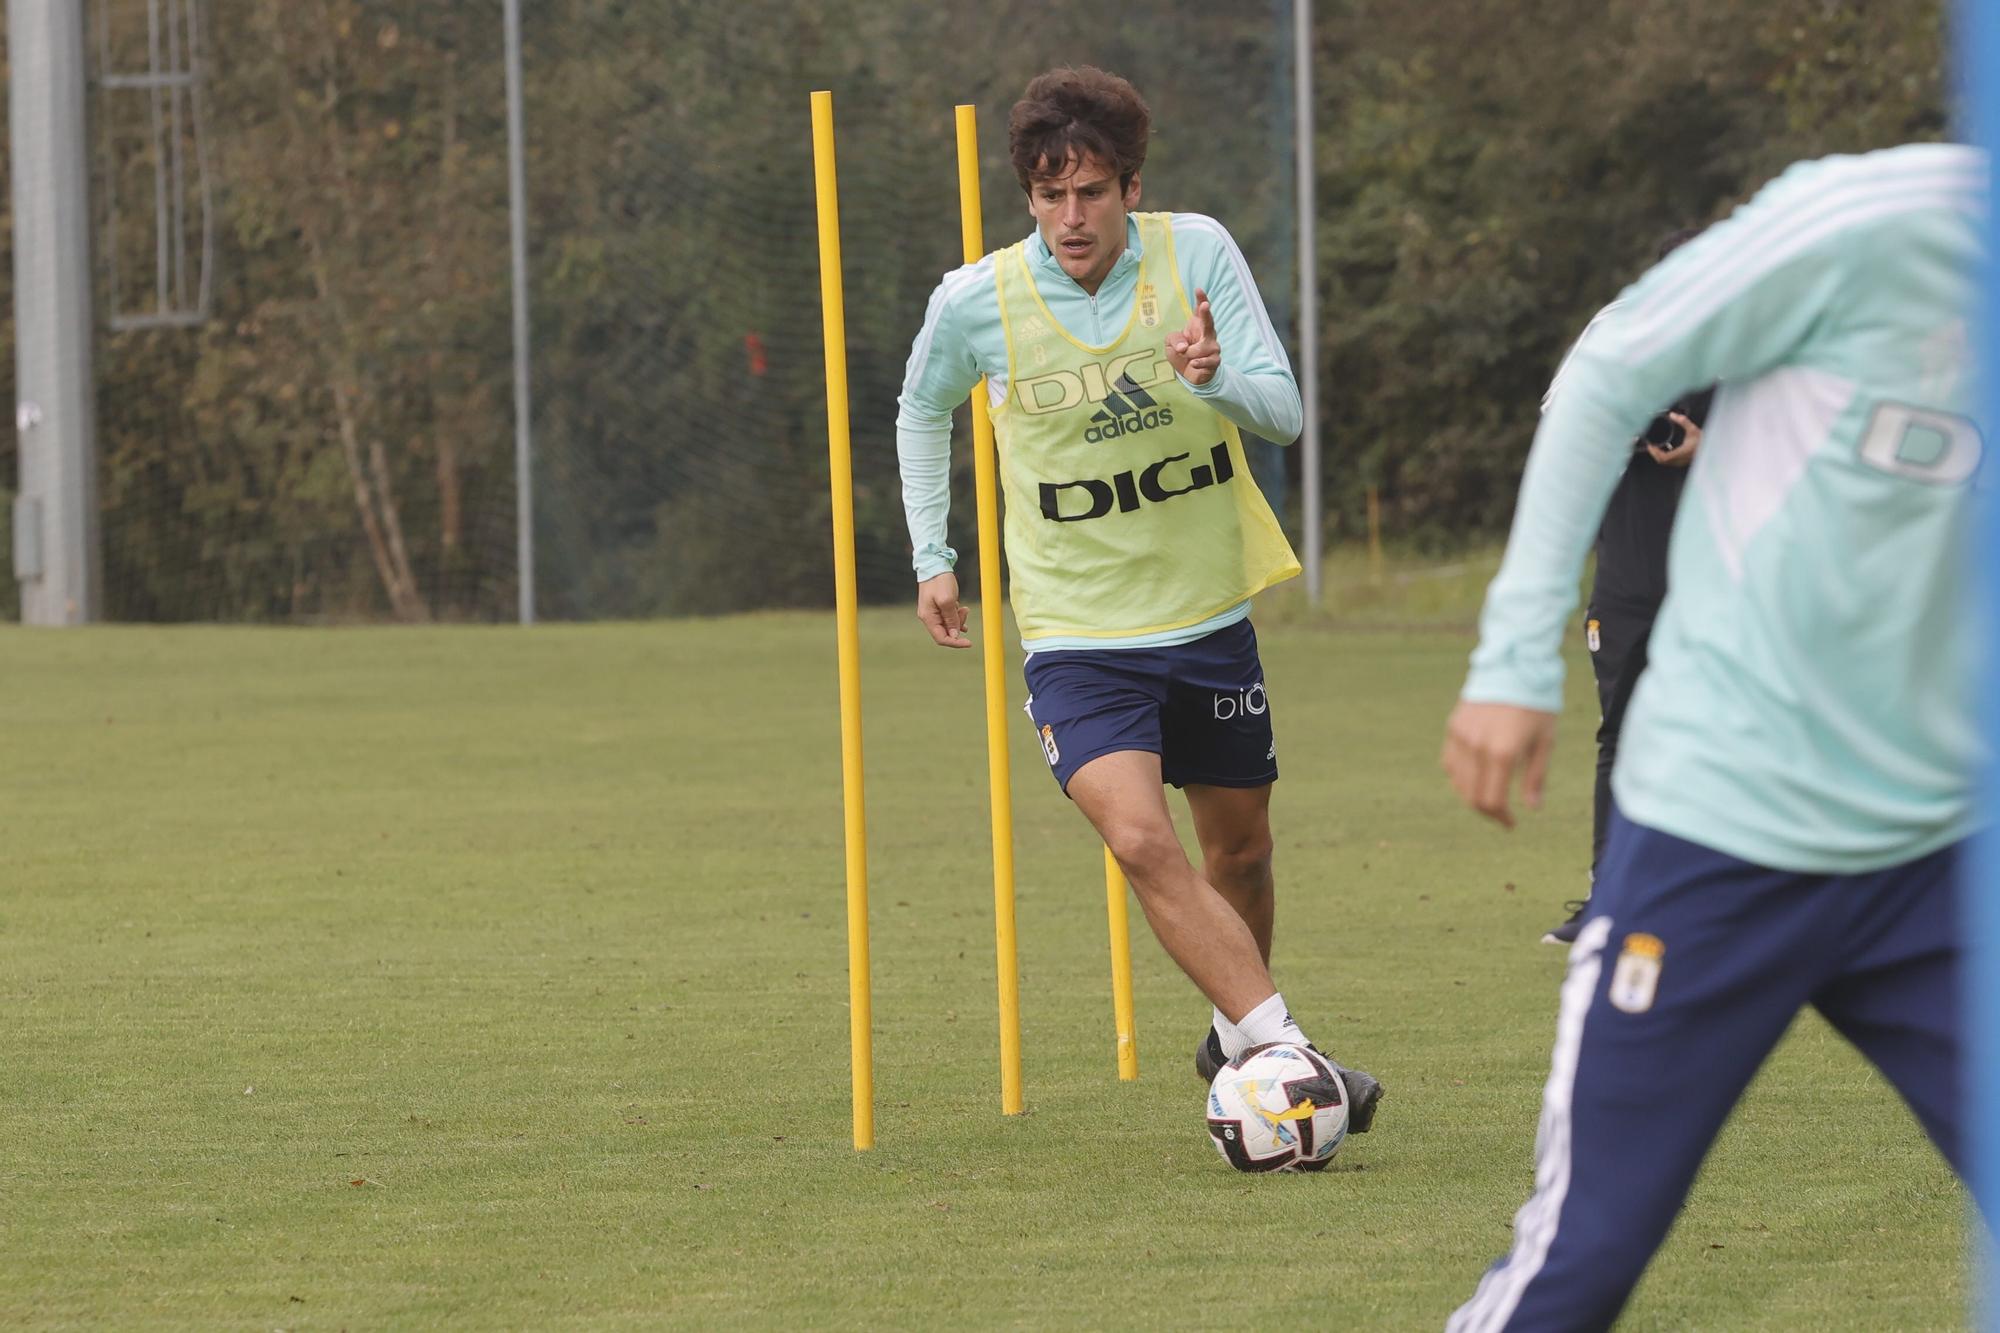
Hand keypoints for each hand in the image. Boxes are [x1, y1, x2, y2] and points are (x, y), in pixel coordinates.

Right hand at [916, 572, 970, 648]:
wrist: (935, 565)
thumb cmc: (939, 581)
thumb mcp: (948, 600)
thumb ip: (951, 619)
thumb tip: (954, 635)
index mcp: (928, 617)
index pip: (941, 638)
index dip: (955, 643)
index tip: (969, 643)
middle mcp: (929, 617)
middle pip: (946, 632)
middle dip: (958, 626)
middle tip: (965, 612)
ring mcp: (933, 612)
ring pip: (949, 625)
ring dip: (959, 619)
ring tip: (964, 608)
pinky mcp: (938, 607)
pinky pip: (949, 617)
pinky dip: (957, 616)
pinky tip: (962, 609)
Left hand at [1165, 286, 1220, 386]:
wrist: (1189, 373)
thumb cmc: (1181, 353)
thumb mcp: (1171, 344)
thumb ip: (1175, 341)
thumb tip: (1184, 347)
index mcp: (1197, 324)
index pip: (1200, 310)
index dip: (1201, 299)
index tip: (1198, 289)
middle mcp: (1208, 333)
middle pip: (1209, 321)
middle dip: (1206, 313)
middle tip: (1204, 305)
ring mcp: (1213, 346)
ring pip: (1201, 348)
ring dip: (1190, 354)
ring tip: (1187, 357)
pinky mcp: (1215, 360)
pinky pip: (1206, 360)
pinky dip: (1197, 363)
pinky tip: (1193, 363)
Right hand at [1440, 700, 1558, 829]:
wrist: (1515, 665)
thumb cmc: (1537, 704)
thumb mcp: (1545, 741)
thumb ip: (1536, 776)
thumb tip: (1532, 807)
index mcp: (1502, 753)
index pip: (1492, 800)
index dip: (1501, 817)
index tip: (1511, 823)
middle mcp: (1477, 747)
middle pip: (1472, 796)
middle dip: (1487, 811)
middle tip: (1501, 814)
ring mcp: (1461, 736)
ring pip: (1458, 781)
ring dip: (1472, 795)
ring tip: (1488, 795)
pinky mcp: (1454, 726)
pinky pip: (1450, 761)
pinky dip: (1460, 775)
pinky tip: (1474, 776)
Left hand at [1647, 412, 1701, 466]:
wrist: (1713, 449)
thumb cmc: (1704, 440)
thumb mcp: (1693, 429)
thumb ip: (1683, 421)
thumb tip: (1672, 414)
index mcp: (1681, 453)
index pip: (1663, 458)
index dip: (1654, 452)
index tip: (1650, 445)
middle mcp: (1680, 460)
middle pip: (1662, 461)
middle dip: (1654, 454)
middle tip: (1650, 445)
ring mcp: (1681, 462)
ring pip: (1666, 463)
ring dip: (1659, 456)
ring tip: (1655, 447)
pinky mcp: (1682, 462)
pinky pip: (1670, 462)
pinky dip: (1664, 456)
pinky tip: (1664, 449)